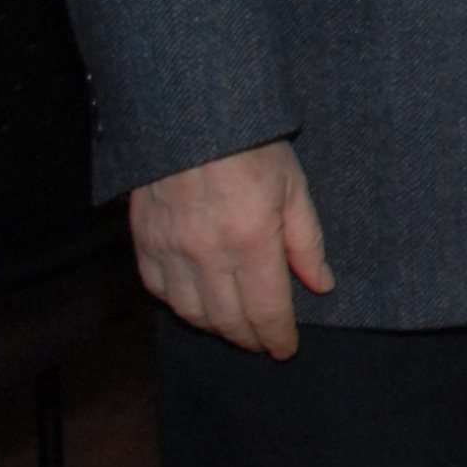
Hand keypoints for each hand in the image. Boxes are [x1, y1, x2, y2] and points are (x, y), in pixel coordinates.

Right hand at [130, 141, 330, 357]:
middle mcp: (207, 254)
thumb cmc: (252, 147)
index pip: (266, 309)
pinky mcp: (145, 242)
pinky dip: (179, 305)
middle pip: (228, 319)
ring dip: (216, 328)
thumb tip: (321, 285)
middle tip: (263, 343)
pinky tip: (196, 304)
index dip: (277, 336)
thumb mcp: (294, 188)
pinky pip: (159, 290)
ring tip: (235, 329)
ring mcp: (171, 250)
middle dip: (249, 338)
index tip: (286, 349)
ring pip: (191, 312)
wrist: (192, 117)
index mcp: (251, 241)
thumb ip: (307, 242)